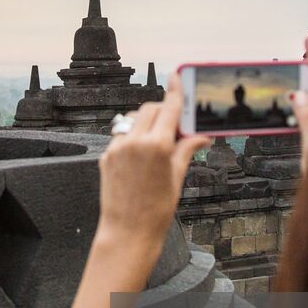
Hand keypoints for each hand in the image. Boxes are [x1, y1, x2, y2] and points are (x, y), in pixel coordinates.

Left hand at [96, 74, 209, 257]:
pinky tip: (140, 157)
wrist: (128, 232)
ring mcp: (117, 148)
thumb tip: (200, 136)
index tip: (177, 76)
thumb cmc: (155, 211)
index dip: (175, 90)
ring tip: (156, 144)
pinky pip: (121, 136)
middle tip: (174, 126)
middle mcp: (135, 142)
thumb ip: (186, 150)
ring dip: (146, 123)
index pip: (169, 107)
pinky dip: (133, 138)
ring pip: (133, 120)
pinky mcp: (106, 156)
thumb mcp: (177, 177)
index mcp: (157, 145)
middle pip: (150, 109)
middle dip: (162, 111)